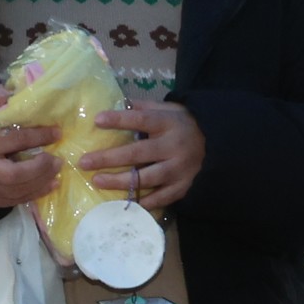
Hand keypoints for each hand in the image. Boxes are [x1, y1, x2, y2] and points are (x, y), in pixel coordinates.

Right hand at [0, 112, 60, 208]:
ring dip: (42, 181)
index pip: (14, 140)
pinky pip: (18, 200)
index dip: (38, 137)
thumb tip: (4, 90)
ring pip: (18, 190)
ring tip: (57, 171)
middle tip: (58, 160)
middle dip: (40, 168)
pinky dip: (37, 193)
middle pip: (15, 174)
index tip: (57, 133)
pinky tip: (51, 184)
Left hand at [80, 98, 205, 208]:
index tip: (97, 120)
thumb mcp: (169, 109)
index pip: (141, 120)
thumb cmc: (184, 125)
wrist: (218, 145)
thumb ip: (145, 107)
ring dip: (119, 182)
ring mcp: (179, 169)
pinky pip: (161, 197)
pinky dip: (144, 201)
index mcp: (168, 123)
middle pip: (138, 154)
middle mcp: (173, 146)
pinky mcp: (183, 186)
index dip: (120, 120)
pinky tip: (125, 201)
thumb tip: (117, 102)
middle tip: (84, 162)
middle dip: (109, 158)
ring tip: (97, 181)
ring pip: (146, 178)